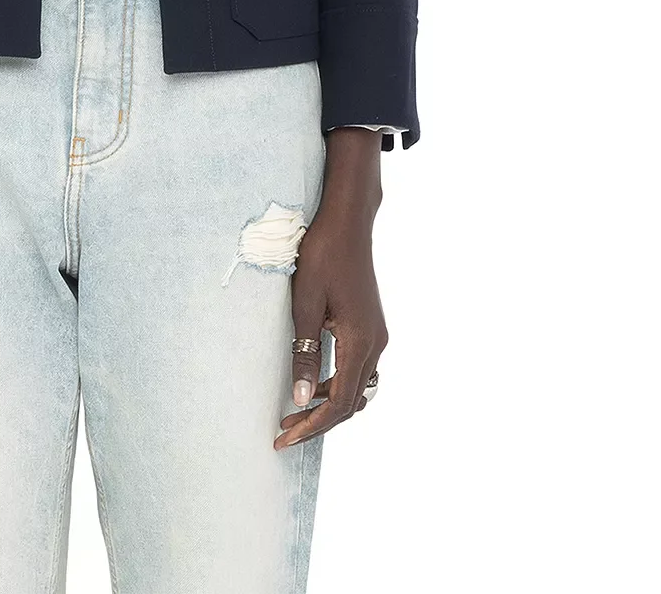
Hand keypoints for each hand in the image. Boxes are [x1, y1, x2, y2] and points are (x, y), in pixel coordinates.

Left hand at [274, 201, 387, 449]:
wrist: (348, 223)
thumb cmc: (322, 255)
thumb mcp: (305, 304)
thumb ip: (303, 352)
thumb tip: (300, 399)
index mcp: (360, 341)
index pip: (339, 402)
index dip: (313, 426)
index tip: (284, 437)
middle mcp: (376, 344)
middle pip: (351, 402)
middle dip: (318, 421)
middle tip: (283, 430)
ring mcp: (377, 335)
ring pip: (357, 388)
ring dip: (328, 404)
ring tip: (294, 411)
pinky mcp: (371, 327)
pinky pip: (358, 369)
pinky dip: (336, 384)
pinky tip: (311, 382)